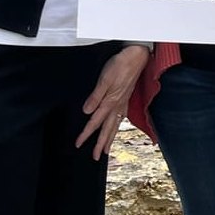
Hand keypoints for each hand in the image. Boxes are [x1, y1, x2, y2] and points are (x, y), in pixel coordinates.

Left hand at [76, 45, 148, 159]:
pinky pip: (121, 118)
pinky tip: (116, 128)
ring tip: (106, 149)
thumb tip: (87, 112)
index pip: (95, 122)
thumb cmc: (120, 65)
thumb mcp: (104, 79)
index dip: (86, 134)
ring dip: (110, 138)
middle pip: (107, 129)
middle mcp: (117, 105)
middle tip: (96, 157)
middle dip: (101, 144)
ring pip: (115, 125)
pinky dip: (117, 127)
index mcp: (110, 102)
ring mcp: (123, 103)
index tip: (78, 144)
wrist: (136, 57)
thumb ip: (95, 96)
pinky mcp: (126, 98)